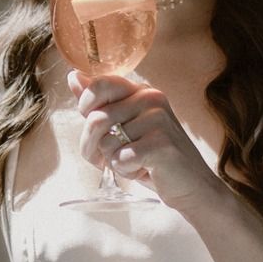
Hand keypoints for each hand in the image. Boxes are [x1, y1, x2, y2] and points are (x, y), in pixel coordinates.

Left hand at [68, 70, 221, 213]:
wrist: (190, 186)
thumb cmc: (152, 158)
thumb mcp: (122, 127)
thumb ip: (99, 103)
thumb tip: (73, 75)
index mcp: (141, 91)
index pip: (99, 85)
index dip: (86, 109)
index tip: (98, 128)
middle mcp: (151, 98)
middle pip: (96, 119)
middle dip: (94, 146)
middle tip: (114, 157)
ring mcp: (158, 119)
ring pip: (106, 142)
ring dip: (114, 161)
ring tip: (135, 162)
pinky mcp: (161, 143)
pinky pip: (120, 158)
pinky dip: (126, 171)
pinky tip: (144, 170)